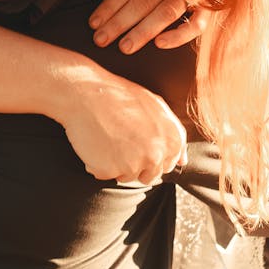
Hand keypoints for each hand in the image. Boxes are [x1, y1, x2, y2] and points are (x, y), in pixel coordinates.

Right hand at [56, 65, 187, 183]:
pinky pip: (103, 174)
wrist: (86, 92)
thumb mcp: (156, 107)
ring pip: (125, 176)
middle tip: (119, 139)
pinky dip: (96, 163)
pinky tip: (94, 143)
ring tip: (106, 137)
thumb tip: (182, 161)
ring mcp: (133, 164)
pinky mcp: (110, 170)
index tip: (136, 141)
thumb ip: (173, 134)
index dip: (149, 153)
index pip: (166, 165)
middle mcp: (156, 154)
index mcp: (172, 140)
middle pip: (147, 175)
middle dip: (134, 162)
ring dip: (114, 164)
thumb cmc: (120, 96)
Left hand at [89, 0, 209, 53]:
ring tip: (124, 47)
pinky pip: (198, 23)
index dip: (111, 3)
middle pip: (143, 0)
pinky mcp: (215, 3)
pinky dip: (180, 34)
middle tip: (100, 40)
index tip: (94, 21)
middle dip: (119, 21)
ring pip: (165, 12)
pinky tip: (160, 44)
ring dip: (143, 31)